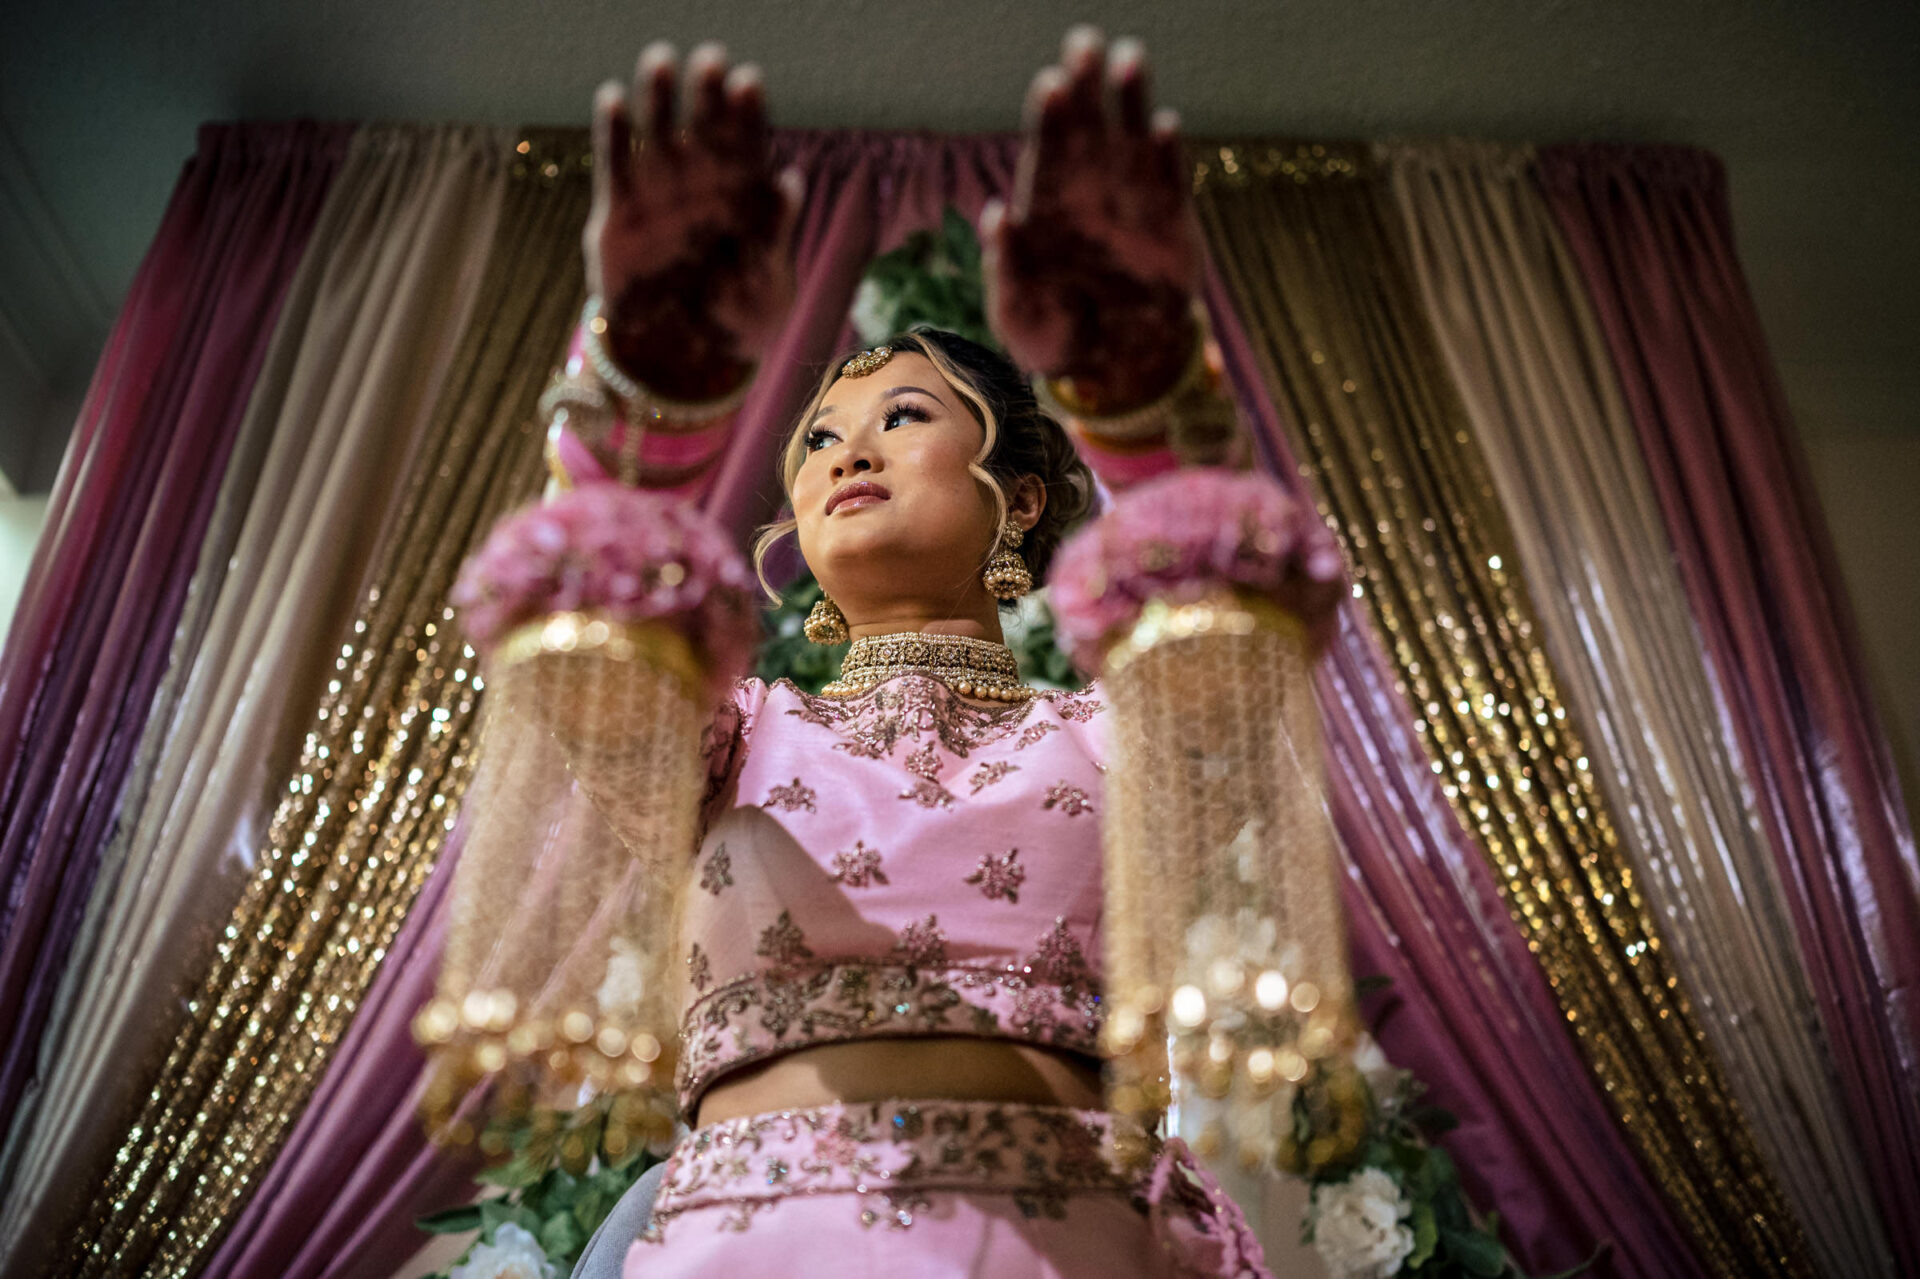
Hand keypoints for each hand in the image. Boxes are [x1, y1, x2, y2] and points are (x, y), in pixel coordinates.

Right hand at [586, 42, 802, 401]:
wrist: (683, 360)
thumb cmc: (739, 321)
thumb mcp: (772, 286)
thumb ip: (778, 234)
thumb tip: (792, 181)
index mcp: (743, 199)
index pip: (748, 145)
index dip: (748, 113)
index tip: (749, 81)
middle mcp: (701, 186)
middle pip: (704, 128)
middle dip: (706, 94)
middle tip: (709, 59)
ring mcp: (659, 194)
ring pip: (658, 135)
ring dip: (658, 98)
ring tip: (660, 62)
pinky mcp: (619, 213)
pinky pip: (615, 165)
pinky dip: (612, 133)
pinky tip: (611, 98)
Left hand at [983, 28, 1202, 407]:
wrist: (1113, 370)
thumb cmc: (1053, 339)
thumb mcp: (1016, 315)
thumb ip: (1004, 269)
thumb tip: (995, 215)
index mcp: (1045, 208)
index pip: (1047, 151)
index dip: (1050, 117)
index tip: (1051, 84)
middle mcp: (1088, 194)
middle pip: (1087, 130)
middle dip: (1085, 86)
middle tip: (1085, 42)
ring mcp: (1130, 204)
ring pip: (1129, 142)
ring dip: (1130, 101)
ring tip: (1129, 58)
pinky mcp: (1170, 225)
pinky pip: (1167, 182)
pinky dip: (1165, 155)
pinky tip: (1162, 126)